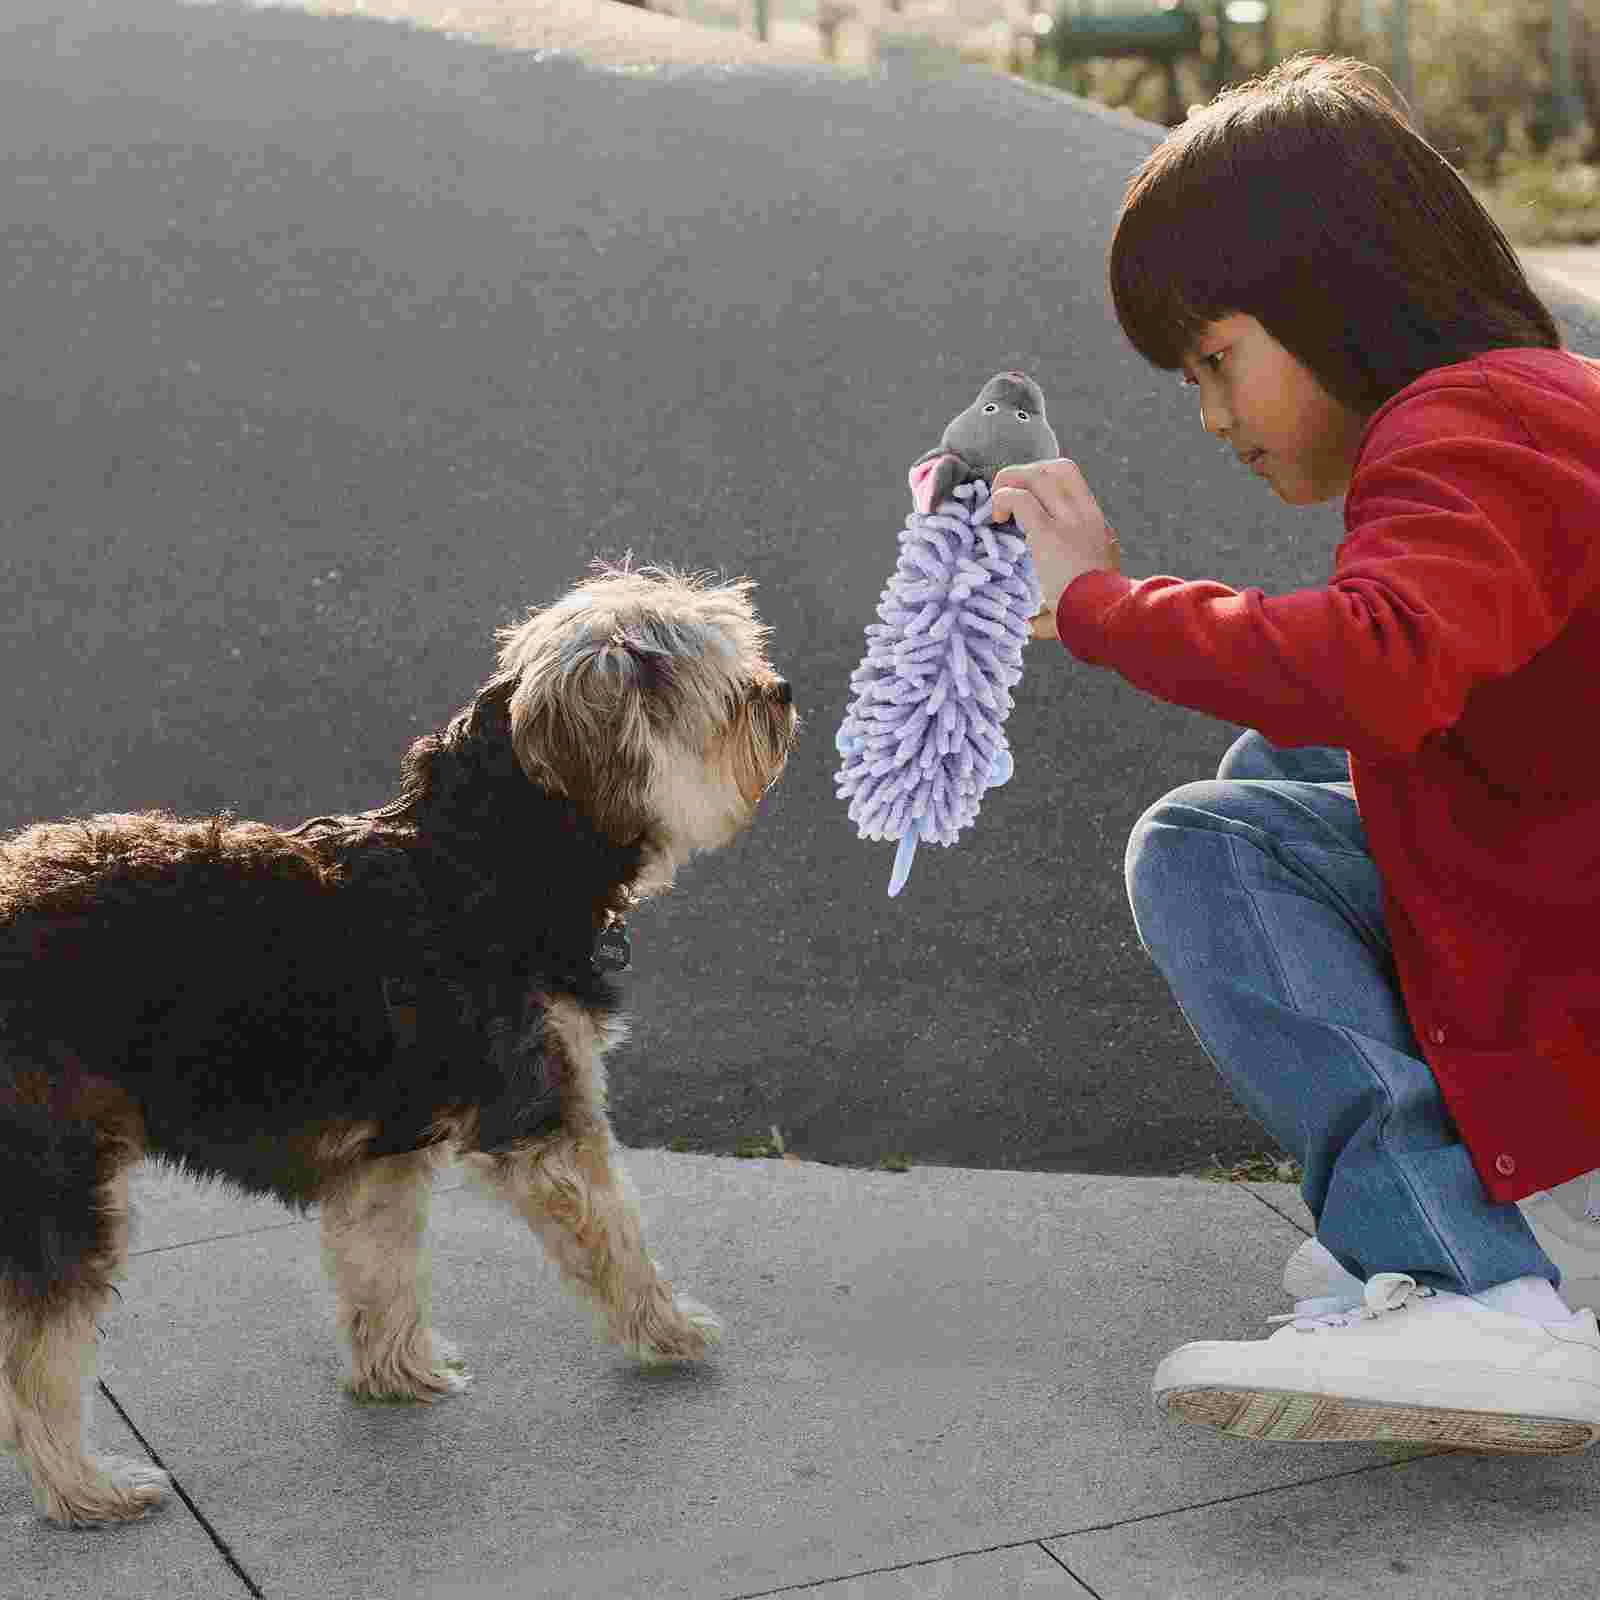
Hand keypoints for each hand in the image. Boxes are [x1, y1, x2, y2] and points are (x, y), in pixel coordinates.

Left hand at [989, 459, 1120, 636]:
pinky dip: (1003, 499)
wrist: (1105, 620)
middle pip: (1059, 467)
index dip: (1042, 485)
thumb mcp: (1080, 602)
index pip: (1072, 485)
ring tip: (996, 507)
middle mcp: (1087, 518)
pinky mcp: (1050, 534)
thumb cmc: (1092, 619)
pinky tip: (995, 518)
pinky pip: (1021, 499)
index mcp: (1097, 529)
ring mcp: (1071, 523)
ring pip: (1040, 473)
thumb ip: (1053, 608)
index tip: (1021, 504)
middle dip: (1026, 472)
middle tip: (1005, 496)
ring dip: (1010, 481)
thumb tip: (1031, 625)